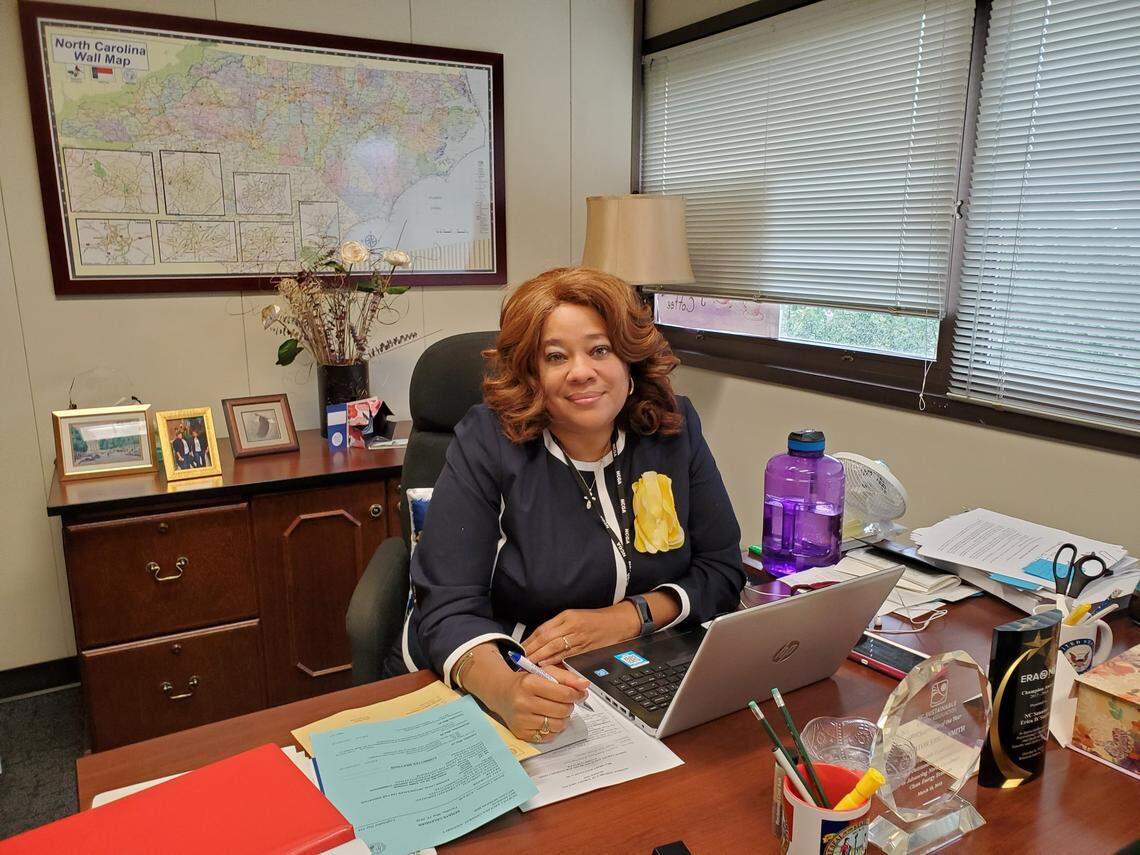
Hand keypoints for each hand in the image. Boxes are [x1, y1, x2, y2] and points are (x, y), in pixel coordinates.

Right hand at [486, 664, 588, 742]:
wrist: (503, 694)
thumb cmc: (526, 683)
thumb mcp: (545, 673)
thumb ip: (567, 677)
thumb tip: (585, 684)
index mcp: (529, 683)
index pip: (563, 693)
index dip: (576, 694)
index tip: (578, 694)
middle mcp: (523, 702)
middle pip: (562, 710)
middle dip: (569, 706)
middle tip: (566, 702)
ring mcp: (522, 720)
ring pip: (558, 725)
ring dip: (563, 718)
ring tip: (557, 711)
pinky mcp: (522, 733)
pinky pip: (549, 736)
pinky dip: (554, 729)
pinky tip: (548, 719)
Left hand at [522, 605, 639, 666]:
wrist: (619, 622)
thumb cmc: (596, 621)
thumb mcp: (575, 617)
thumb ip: (558, 628)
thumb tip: (539, 642)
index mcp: (566, 616)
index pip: (542, 629)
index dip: (529, 640)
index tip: (519, 649)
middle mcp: (571, 625)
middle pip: (545, 638)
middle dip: (531, 649)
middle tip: (519, 659)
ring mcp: (579, 636)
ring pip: (554, 646)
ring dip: (539, 656)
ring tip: (528, 664)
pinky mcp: (586, 647)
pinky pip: (567, 654)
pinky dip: (554, 660)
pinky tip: (545, 665)